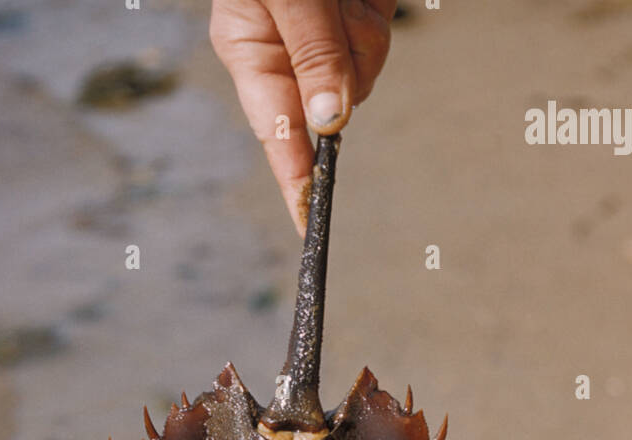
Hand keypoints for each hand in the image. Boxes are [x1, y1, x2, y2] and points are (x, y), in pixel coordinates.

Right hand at [210, 0, 394, 231]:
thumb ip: (312, 53)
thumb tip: (332, 121)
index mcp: (251, 49)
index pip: (278, 135)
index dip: (295, 182)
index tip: (307, 226)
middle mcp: (285, 50)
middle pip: (342, 98)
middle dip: (353, 58)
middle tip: (338, 9)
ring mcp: (321, 34)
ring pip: (367, 64)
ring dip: (364, 26)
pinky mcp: (350, 13)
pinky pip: (380, 30)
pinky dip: (375, 6)